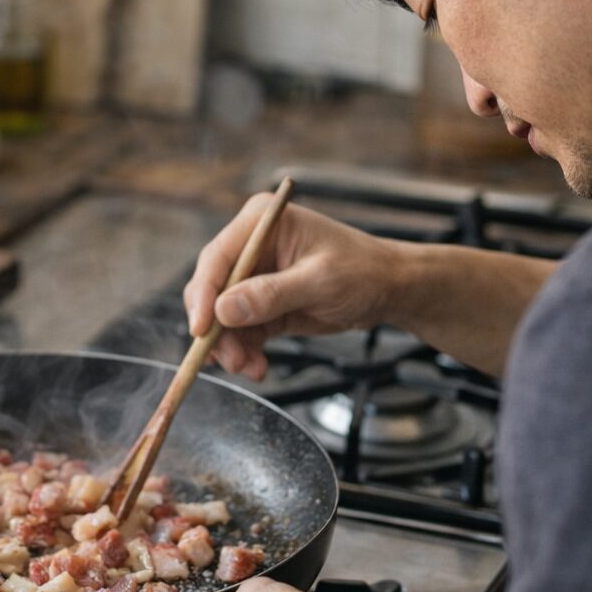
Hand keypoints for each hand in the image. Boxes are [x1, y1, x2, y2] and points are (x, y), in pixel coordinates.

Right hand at [184, 195, 404, 379]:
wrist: (389, 289)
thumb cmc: (362, 271)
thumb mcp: (319, 281)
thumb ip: (271, 295)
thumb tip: (224, 309)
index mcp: (261, 223)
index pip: (218, 258)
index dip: (204, 294)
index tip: (202, 329)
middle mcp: (251, 246)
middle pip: (212, 288)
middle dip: (217, 328)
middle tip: (230, 359)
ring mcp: (255, 276)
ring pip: (221, 316)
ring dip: (231, 346)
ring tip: (250, 368)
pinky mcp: (261, 303)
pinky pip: (240, 330)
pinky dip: (244, 350)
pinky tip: (257, 365)